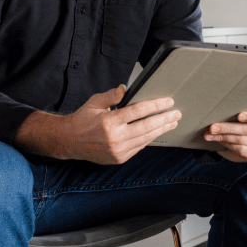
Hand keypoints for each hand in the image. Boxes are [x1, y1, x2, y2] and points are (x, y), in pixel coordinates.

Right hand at [61, 85, 181, 163]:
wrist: (69, 142)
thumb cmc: (83, 119)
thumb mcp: (95, 102)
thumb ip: (112, 95)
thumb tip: (125, 88)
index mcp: (109, 122)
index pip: (138, 111)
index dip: (156, 105)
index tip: (168, 102)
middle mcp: (114, 138)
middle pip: (146, 126)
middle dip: (164, 119)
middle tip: (177, 113)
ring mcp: (117, 150)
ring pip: (145, 138)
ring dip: (161, 130)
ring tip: (172, 122)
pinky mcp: (118, 158)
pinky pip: (138, 147)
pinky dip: (149, 138)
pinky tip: (157, 132)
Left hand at [203, 106, 246, 162]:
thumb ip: (242, 108)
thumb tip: (224, 107)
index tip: (239, 115)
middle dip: (227, 128)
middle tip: (213, 127)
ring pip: (241, 140)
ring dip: (222, 137)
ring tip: (209, 135)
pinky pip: (240, 149)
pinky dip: (227, 145)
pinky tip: (219, 141)